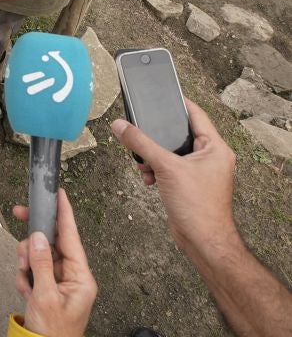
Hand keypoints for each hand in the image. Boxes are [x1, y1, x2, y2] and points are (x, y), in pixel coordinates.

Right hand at [13, 189, 97, 336]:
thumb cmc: (52, 332)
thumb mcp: (44, 297)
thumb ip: (40, 264)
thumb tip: (38, 236)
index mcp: (80, 276)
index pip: (71, 237)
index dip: (64, 213)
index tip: (58, 193)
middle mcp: (72, 274)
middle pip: (51, 242)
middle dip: (33, 241)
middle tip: (18, 227)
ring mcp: (59, 280)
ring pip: (38, 253)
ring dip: (26, 262)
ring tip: (24, 281)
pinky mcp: (48, 286)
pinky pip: (33, 268)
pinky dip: (25, 276)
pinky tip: (25, 291)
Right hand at [110, 99, 238, 260]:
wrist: (203, 242)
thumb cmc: (198, 207)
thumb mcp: (166, 167)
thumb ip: (141, 144)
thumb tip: (120, 126)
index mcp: (215, 147)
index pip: (196, 114)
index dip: (178, 103)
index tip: (162, 94)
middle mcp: (211, 157)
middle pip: (179, 134)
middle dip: (158, 137)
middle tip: (143, 134)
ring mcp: (200, 172)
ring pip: (171, 152)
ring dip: (154, 157)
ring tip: (146, 165)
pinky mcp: (189, 184)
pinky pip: (169, 168)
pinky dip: (157, 170)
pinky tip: (150, 179)